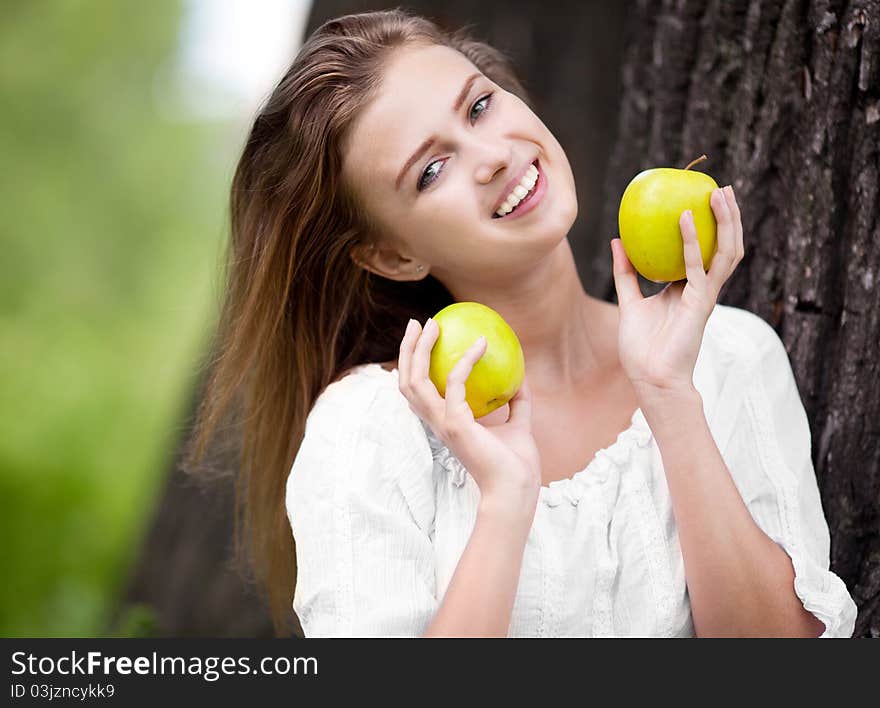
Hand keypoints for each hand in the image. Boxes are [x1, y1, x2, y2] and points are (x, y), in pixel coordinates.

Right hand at [398, 318, 541, 506]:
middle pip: (406, 382)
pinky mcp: (456, 424)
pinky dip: (466, 360)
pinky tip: (482, 343)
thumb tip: (521, 377)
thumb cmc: (517, 464)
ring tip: (432, 324)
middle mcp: (437, 422)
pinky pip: (455, 383)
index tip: (426, 338)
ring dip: (419, 349)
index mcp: (445, 423)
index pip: (418, 392)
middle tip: (418, 323)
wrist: (517, 489)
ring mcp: (443, 424)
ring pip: (415, 381)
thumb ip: (516, 402)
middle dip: (407, 350)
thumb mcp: (519, 425)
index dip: (414, 364)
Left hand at [610, 185, 743, 394]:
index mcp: (688, 289)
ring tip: (720, 193)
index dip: (708, 227)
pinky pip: (697, 266)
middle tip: (722, 188)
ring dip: (726, 222)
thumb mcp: (629, 301)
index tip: (700, 199)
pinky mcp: (700, 303)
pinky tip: (685, 218)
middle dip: (729, 218)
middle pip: (724, 247)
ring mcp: (705, 295)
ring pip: (725, 252)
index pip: (704, 251)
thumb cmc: (641, 348)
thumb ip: (626, 272)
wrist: (651, 379)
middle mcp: (702, 289)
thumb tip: (617, 240)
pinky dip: (692, 241)